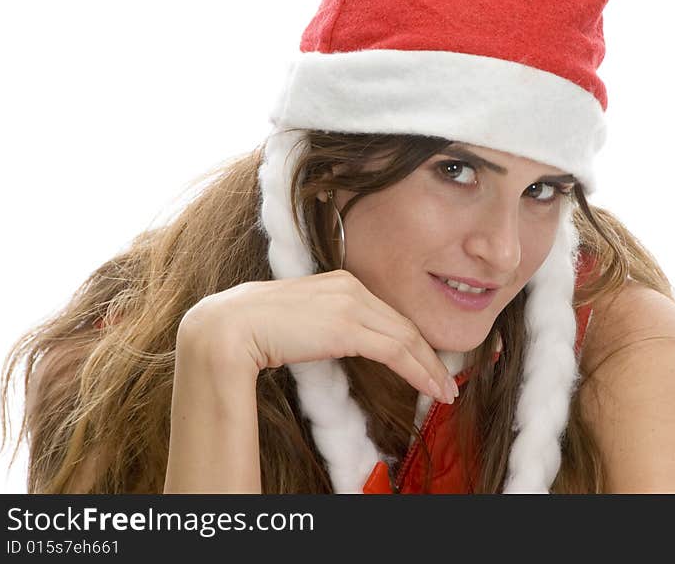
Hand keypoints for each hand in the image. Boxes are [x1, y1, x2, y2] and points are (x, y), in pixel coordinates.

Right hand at [178, 269, 458, 403]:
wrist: (228, 329)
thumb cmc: (254, 330)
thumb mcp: (300, 322)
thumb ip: (325, 326)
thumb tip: (338, 344)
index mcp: (340, 281)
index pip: (388, 315)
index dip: (412, 342)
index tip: (427, 364)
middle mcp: (351, 285)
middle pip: (403, 324)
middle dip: (429, 357)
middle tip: (446, 383)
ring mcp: (351, 302)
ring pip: (406, 338)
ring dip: (430, 368)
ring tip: (445, 393)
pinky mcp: (348, 326)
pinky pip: (395, 350)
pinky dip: (418, 371)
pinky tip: (431, 389)